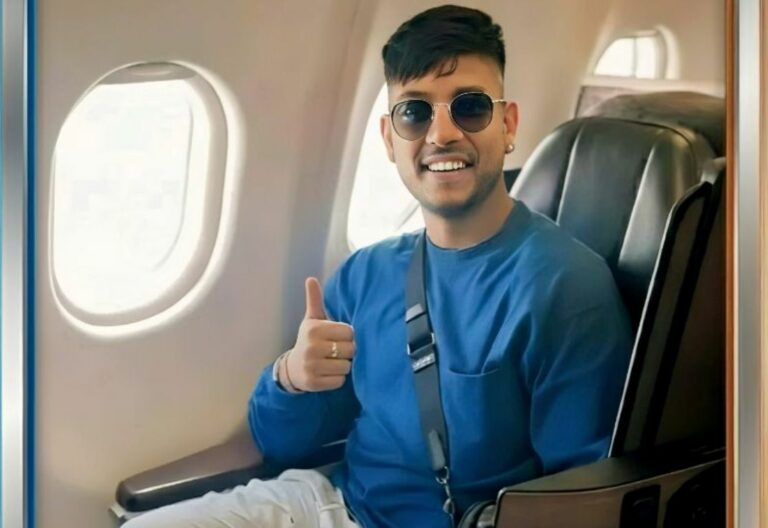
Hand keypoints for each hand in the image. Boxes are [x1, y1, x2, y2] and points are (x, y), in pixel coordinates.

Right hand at [282, 277, 354, 391]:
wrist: (292, 368)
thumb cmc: (309, 340)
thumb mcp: (311, 320)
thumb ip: (315, 300)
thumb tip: (311, 278)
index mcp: (314, 329)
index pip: (349, 332)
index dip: (347, 336)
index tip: (336, 337)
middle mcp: (311, 347)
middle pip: (350, 349)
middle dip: (346, 351)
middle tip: (335, 351)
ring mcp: (312, 366)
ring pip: (347, 366)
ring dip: (343, 365)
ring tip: (331, 362)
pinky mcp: (314, 383)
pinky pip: (340, 381)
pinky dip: (337, 379)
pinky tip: (327, 373)